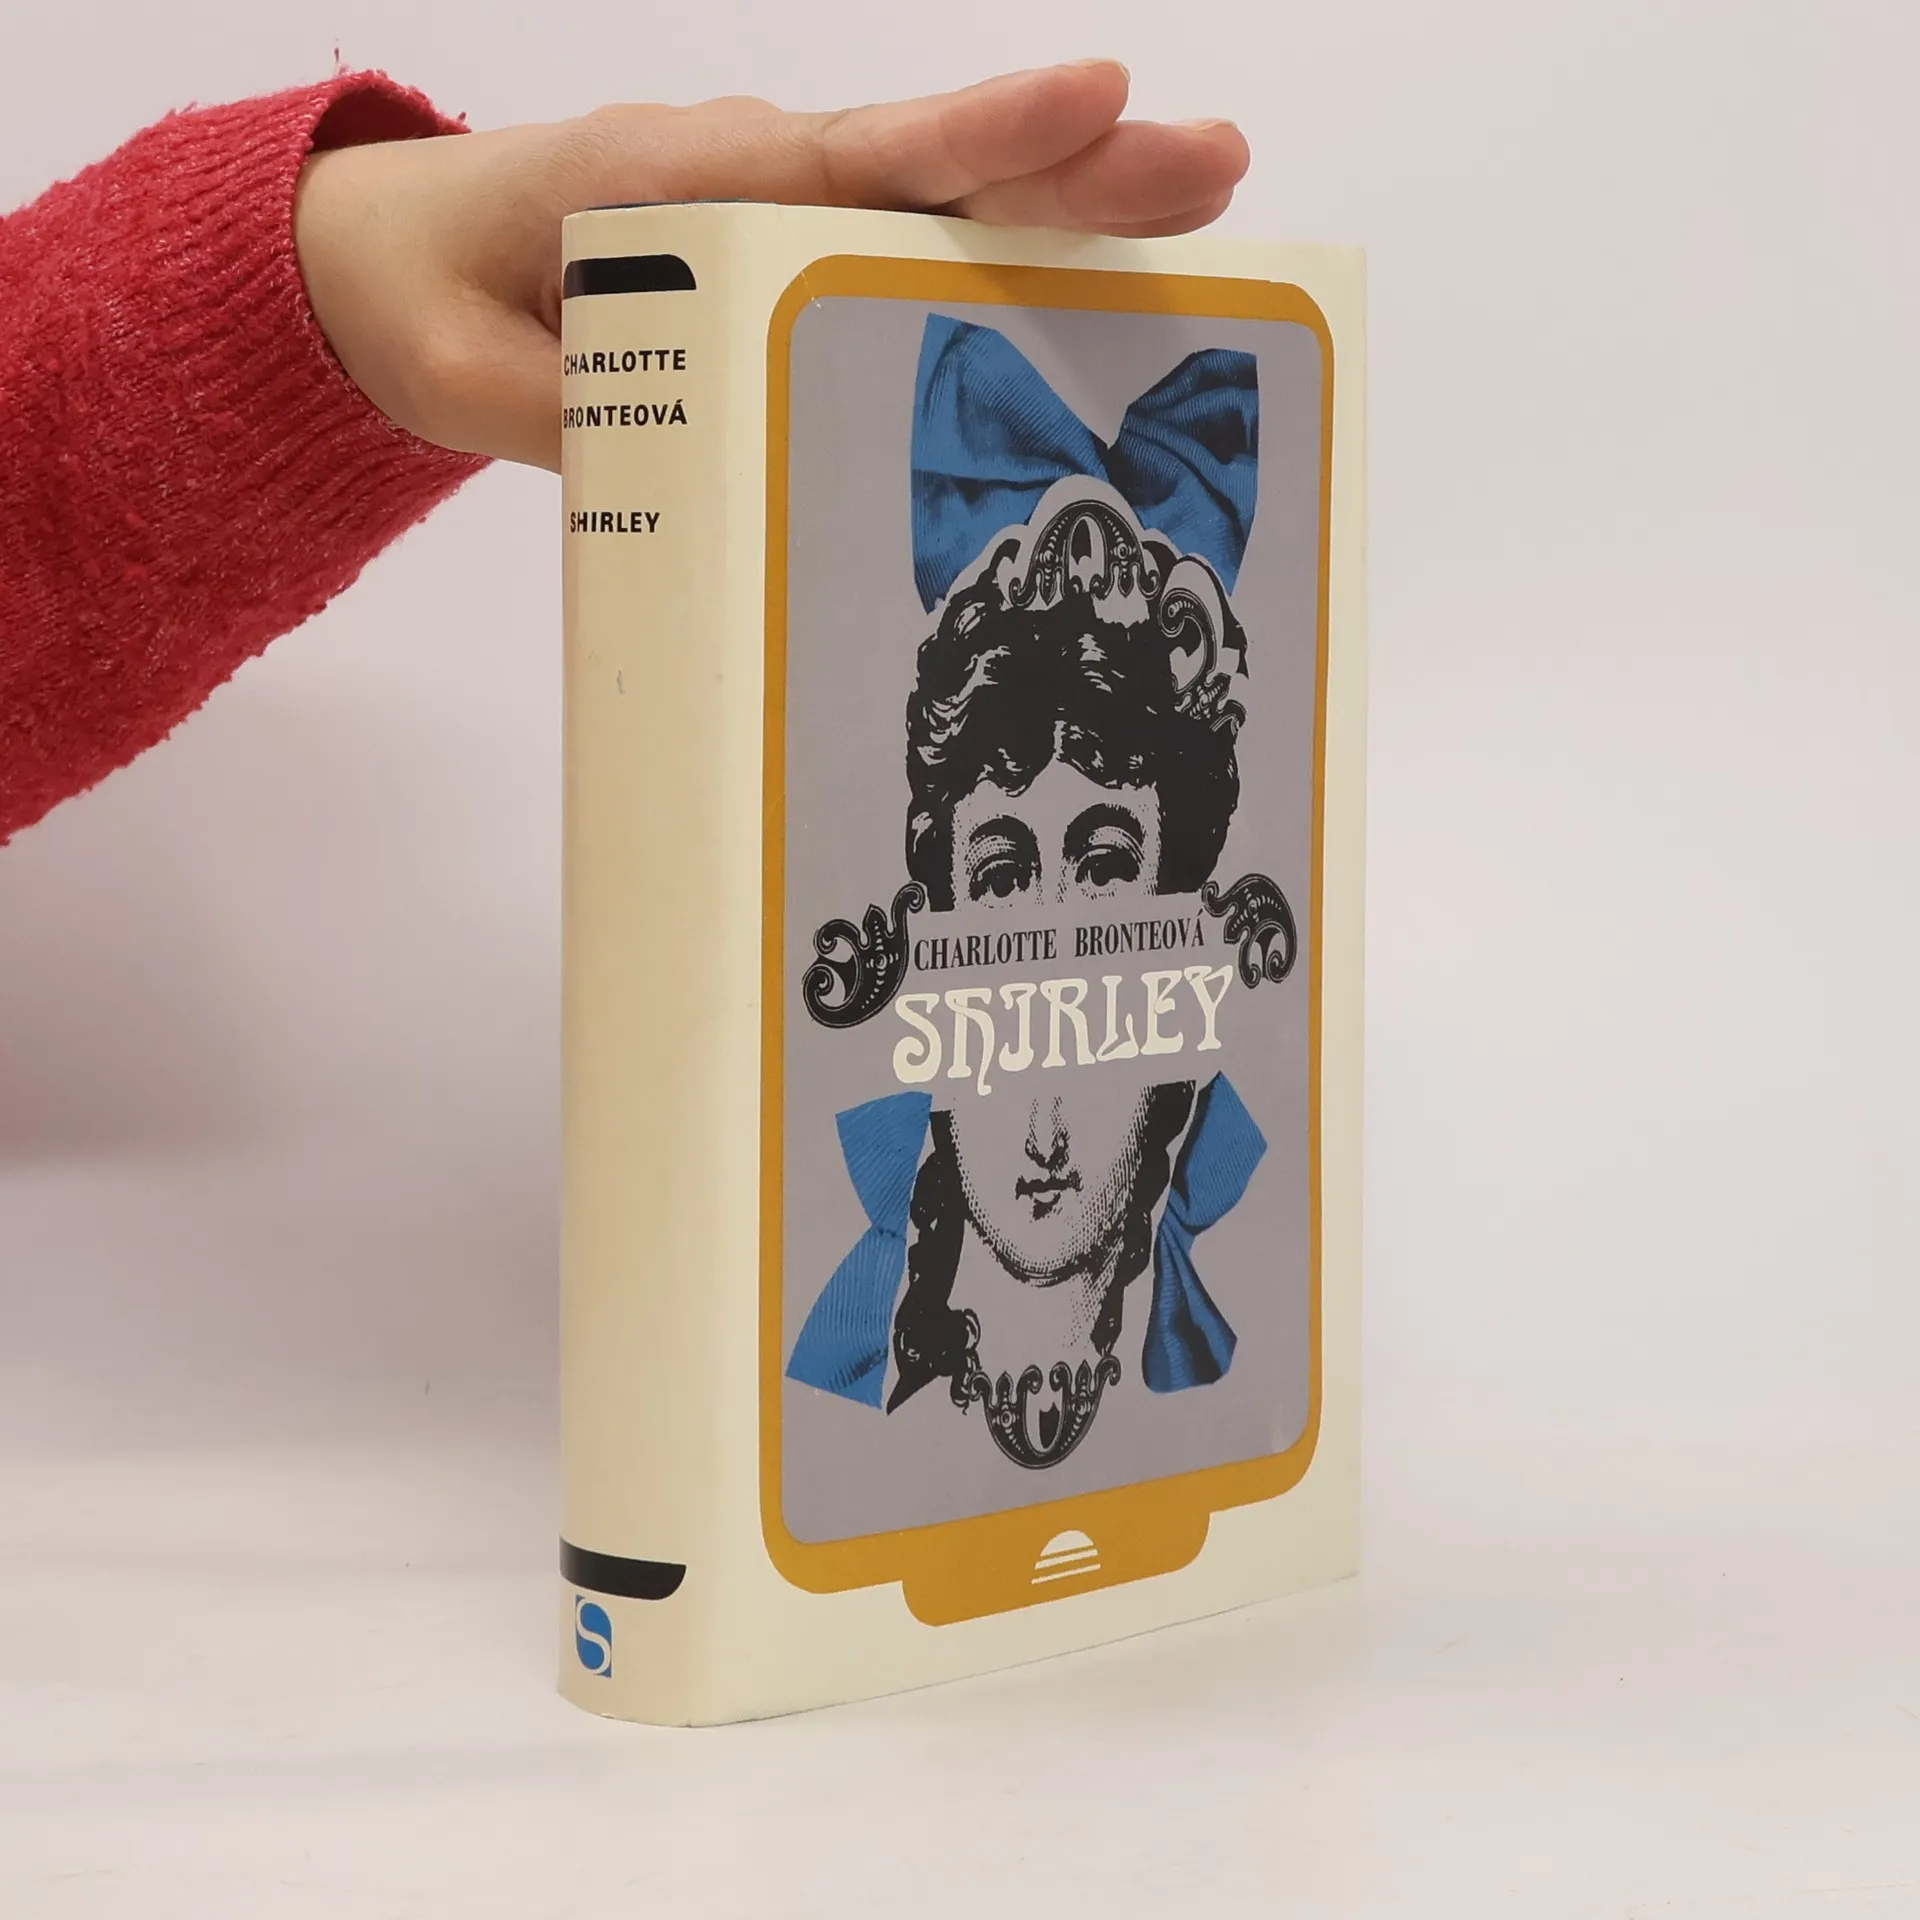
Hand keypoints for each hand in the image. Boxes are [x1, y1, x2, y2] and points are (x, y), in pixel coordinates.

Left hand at [293, 63, 1249, 470]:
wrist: (394, 258)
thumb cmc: (428, 294)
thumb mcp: (468, 377)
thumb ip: (571, 416)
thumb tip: (689, 461)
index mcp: (681, 183)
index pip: (851, 157)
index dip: (976, 134)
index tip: (1095, 101)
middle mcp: (752, 176)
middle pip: (933, 168)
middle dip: (1075, 165)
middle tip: (1214, 163)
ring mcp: (779, 211)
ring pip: (940, 201)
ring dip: (1068, 203)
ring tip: (1201, 205)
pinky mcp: (787, 256)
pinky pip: (907, 247)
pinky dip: (1002, 254)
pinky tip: (1092, 281)